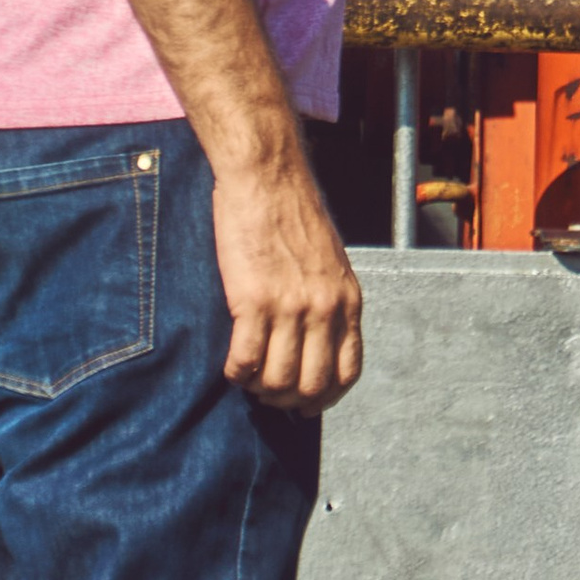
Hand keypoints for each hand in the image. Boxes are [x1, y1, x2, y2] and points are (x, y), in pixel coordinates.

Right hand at [213, 147, 363, 412]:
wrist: (267, 175)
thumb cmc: (293, 213)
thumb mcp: (331, 261)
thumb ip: (329, 301)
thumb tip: (317, 343)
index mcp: (347, 299)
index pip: (348, 371)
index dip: (325, 398)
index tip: (305, 404)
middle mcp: (324, 307)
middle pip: (312, 385)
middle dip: (287, 400)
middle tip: (267, 393)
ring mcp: (290, 305)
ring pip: (278, 381)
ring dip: (258, 390)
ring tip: (247, 377)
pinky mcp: (253, 300)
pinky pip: (245, 360)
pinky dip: (236, 373)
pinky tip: (230, 365)